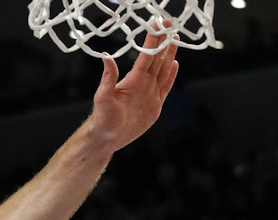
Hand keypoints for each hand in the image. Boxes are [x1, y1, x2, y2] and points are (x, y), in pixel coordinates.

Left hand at [86, 24, 179, 152]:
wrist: (109, 137)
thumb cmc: (103, 117)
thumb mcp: (103, 96)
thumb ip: (108, 76)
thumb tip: (106, 56)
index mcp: (133, 79)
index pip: (146, 55)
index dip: (153, 40)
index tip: (158, 24)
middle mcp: (143, 83)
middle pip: (157, 58)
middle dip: (163, 42)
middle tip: (168, 24)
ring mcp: (150, 92)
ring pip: (163, 70)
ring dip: (169, 54)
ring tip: (174, 39)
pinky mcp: (155, 104)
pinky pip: (166, 87)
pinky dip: (171, 76)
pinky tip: (174, 64)